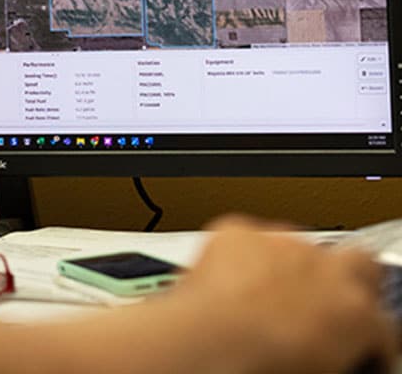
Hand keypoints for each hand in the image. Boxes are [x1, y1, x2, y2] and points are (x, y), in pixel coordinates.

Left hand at [173, 216, 395, 373]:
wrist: (206, 344)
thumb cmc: (259, 368)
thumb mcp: (320, 370)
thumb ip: (336, 355)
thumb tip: (328, 356)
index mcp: (357, 314)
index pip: (384, 326)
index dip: (368, 340)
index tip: (353, 349)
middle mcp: (325, 269)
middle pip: (360, 263)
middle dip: (347, 282)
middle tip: (322, 308)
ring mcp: (281, 243)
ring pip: (298, 247)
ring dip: (289, 269)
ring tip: (263, 300)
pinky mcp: (238, 231)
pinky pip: (249, 240)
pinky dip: (243, 257)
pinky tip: (229, 283)